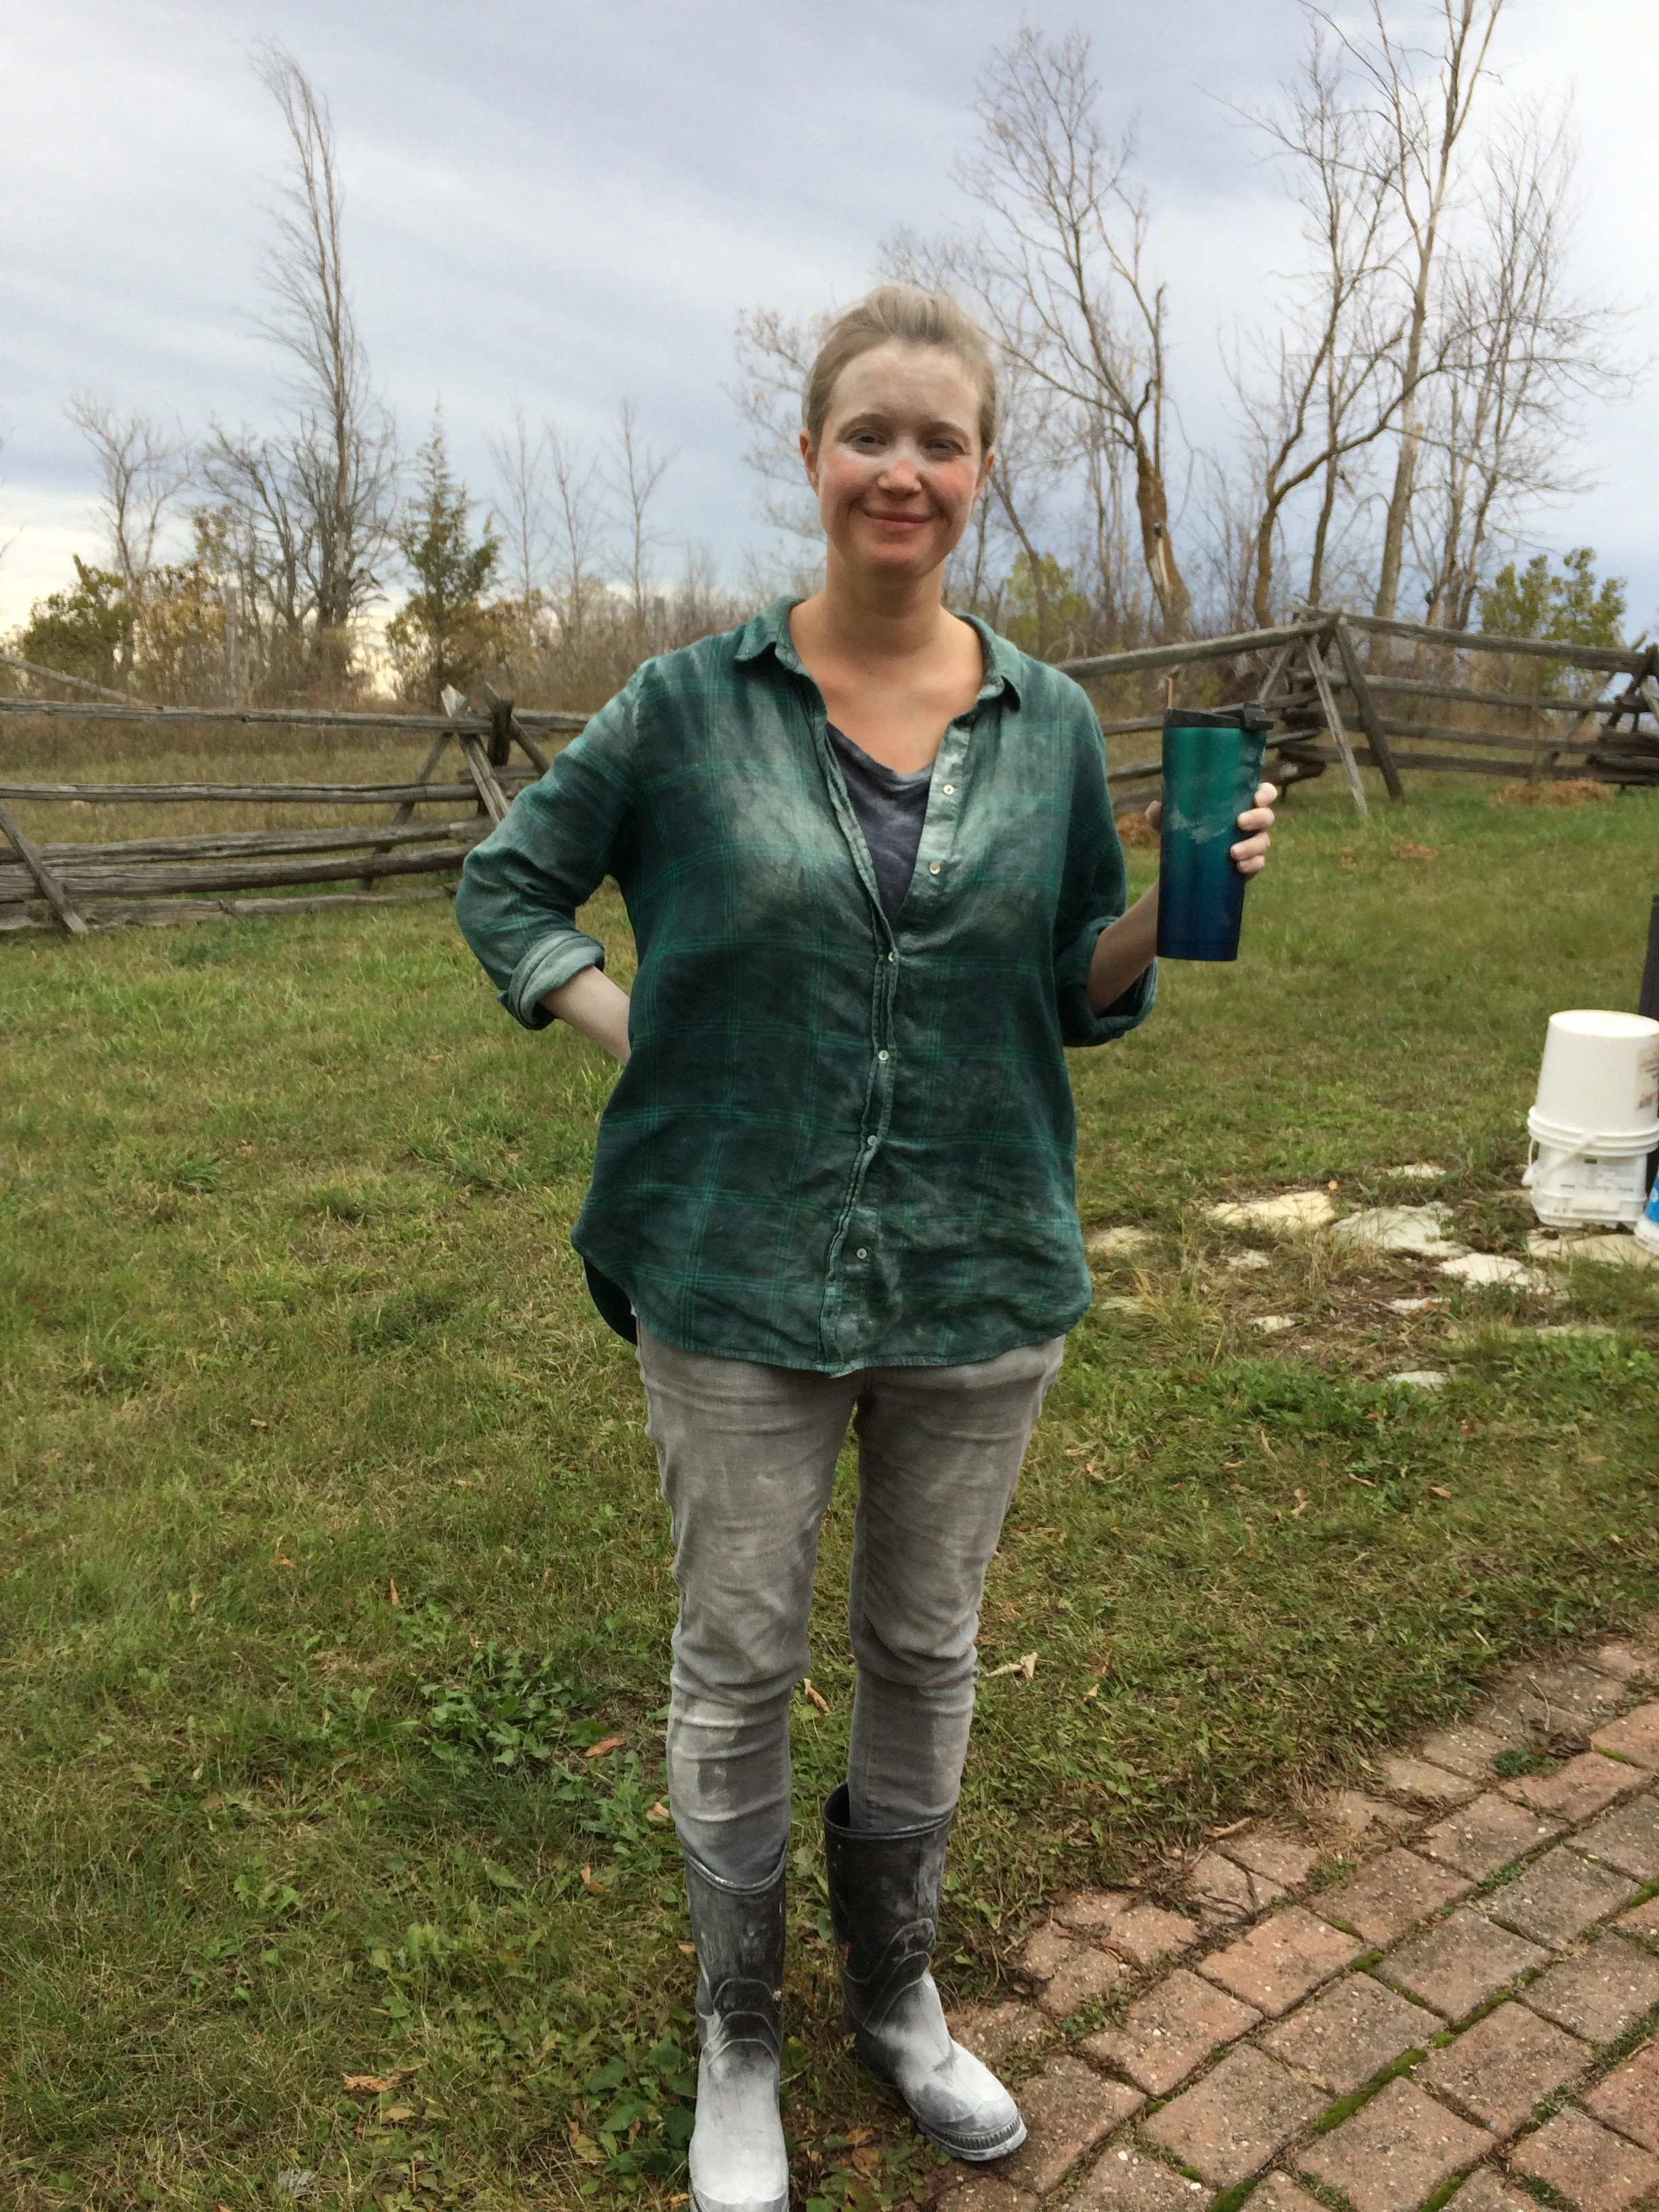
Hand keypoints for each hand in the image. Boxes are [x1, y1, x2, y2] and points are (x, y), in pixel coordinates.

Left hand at [1139, 781, 1277, 877]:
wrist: (1183, 867)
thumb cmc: (1184, 833)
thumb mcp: (1170, 824)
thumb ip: (1161, 814)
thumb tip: (1155, 807)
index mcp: (1238, 804)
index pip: (1263, 793)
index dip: (1265, 793)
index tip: (1256, 797)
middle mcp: (1251, 823)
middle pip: (1267, 816)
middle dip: (1258, 818)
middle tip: (1240, 822)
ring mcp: (1252, 844)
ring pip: (1264, 841)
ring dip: (1252, 846)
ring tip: (1233, 853)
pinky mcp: (1250, 865)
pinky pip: (1259, 864)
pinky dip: (1252, 864)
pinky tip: (1239, 867)